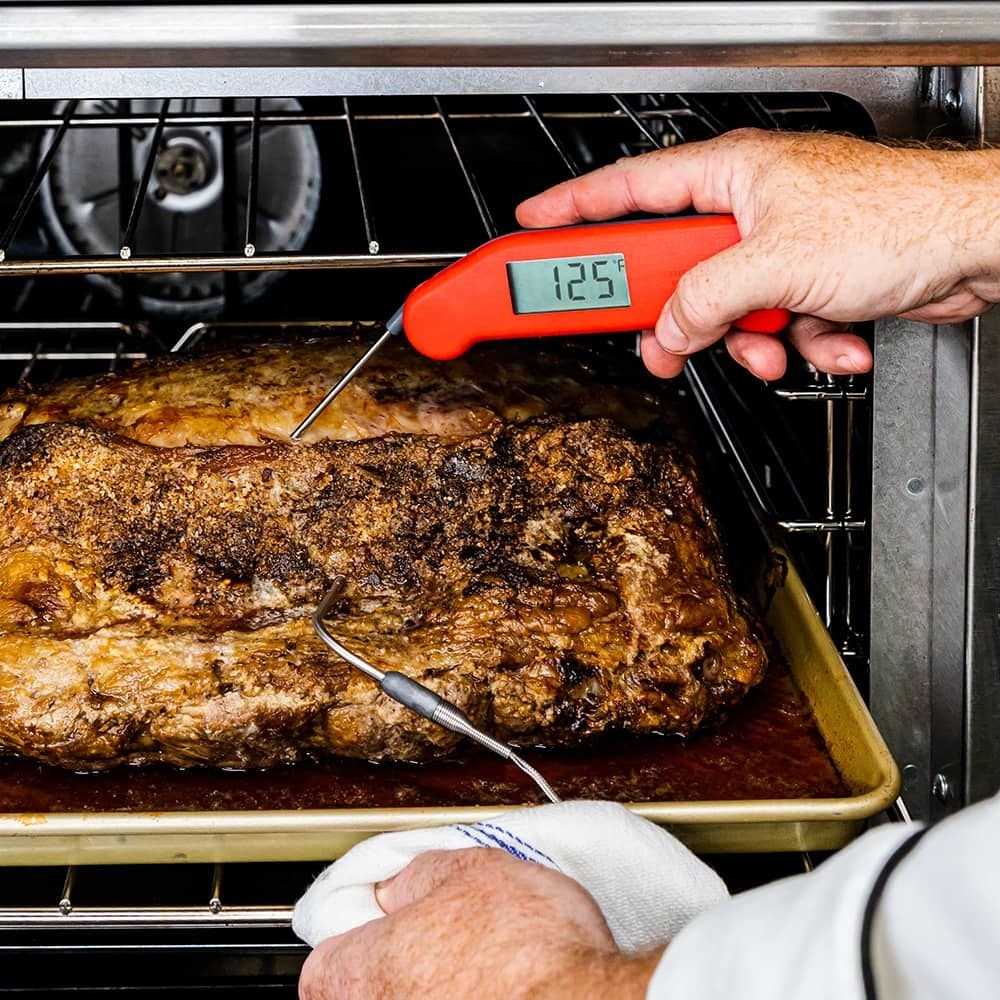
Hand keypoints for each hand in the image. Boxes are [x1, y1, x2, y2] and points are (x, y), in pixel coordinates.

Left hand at [297, 848, 661, 998]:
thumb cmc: (527, 947)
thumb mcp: (469, 868)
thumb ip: (415, 875)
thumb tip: (400, 886)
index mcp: (364, 972)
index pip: (323, 964)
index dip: (354, 935)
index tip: (379, 919)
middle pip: (366, 990)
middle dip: (398, 962)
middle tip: (437, 938)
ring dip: (434, 985)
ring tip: (479, 964)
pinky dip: (470, 997)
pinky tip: (502, 986)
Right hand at [517, 129, 999, 379]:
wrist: (975, 244)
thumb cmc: (897, 218)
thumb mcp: (776, 264)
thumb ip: (705, 300)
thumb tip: (672, 328)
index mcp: (730, 176)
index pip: (627, 191)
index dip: (572, 213)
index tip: (532, 231)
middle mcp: (748, 208)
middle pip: (675, 271)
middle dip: (681, 318)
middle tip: (662, 345)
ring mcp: (778, 247)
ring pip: (724, 310)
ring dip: (751, 342)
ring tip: (779, 344)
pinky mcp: (808, 281)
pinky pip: (773, 325)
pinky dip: (799, 343)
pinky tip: (831, 336)